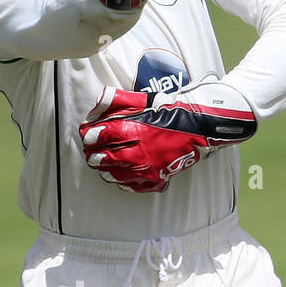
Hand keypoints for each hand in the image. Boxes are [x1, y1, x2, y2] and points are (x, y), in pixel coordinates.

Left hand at [80, 80, 256, 192]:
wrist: (198, 127)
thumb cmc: (169, 111)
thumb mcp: (144, 101)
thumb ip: (118, 100)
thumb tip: (97, 103)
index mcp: (136, 130)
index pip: (104, 135)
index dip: (92, 135)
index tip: (86, 134)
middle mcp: (140, 152)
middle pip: (106, 158)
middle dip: (94, 155)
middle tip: (89, 152)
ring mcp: (149, 169)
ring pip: (116, 174)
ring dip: (105, 169)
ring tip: (100, 164)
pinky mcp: (157, 179)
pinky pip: (133, 186)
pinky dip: (122, 181)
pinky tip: (118, 174)